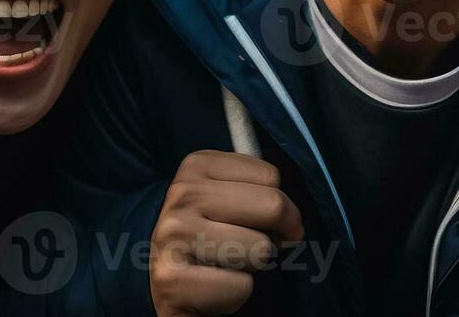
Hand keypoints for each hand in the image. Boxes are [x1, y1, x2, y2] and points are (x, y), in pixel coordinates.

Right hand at [150, 151, 304, 316]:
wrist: (164, 283)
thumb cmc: (207, 237)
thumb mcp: (223, 197)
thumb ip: (257, 190)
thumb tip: (294, 220)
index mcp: (197, 165)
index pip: (271, 176)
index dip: (279, 206)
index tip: (263, 222)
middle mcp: (183, 194)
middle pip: (273, 206)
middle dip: (279, 234)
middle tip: (264, 246)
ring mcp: (175, 234)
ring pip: (261, 249)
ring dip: (253, 265)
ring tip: (227, 264)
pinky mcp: (173, 278)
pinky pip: (241, 285)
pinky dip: (236, 293)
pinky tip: (214, 286)